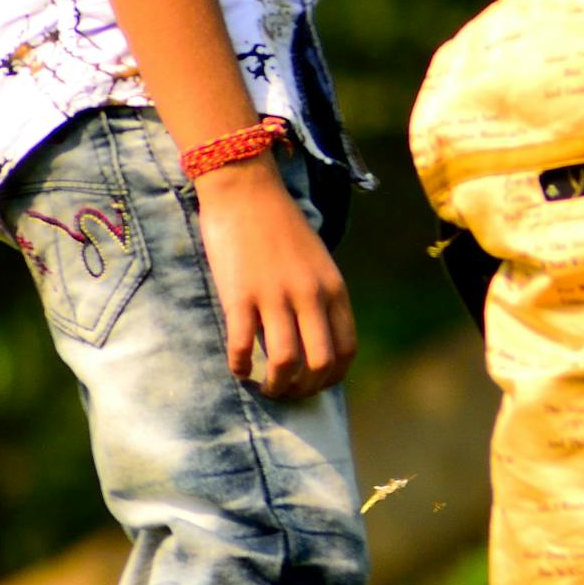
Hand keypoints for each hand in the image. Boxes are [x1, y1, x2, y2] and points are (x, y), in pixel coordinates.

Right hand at [192, 162, 355, 398]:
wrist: (247, 192)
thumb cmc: (281, 227)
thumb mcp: (316, 262)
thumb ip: (320, 297)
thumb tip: (315, 339)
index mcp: (334, 288)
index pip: (346, 349)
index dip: (332, 377)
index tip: (314, 384)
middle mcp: (310, 295)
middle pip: (320, 364)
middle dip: (304, 389)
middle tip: (286, 392)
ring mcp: (276, 296)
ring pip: (286, 363)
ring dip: (274, 386)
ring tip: (263, 387)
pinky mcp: (240, 295)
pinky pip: (242, 347)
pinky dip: (240, 367)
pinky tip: (237, 367)